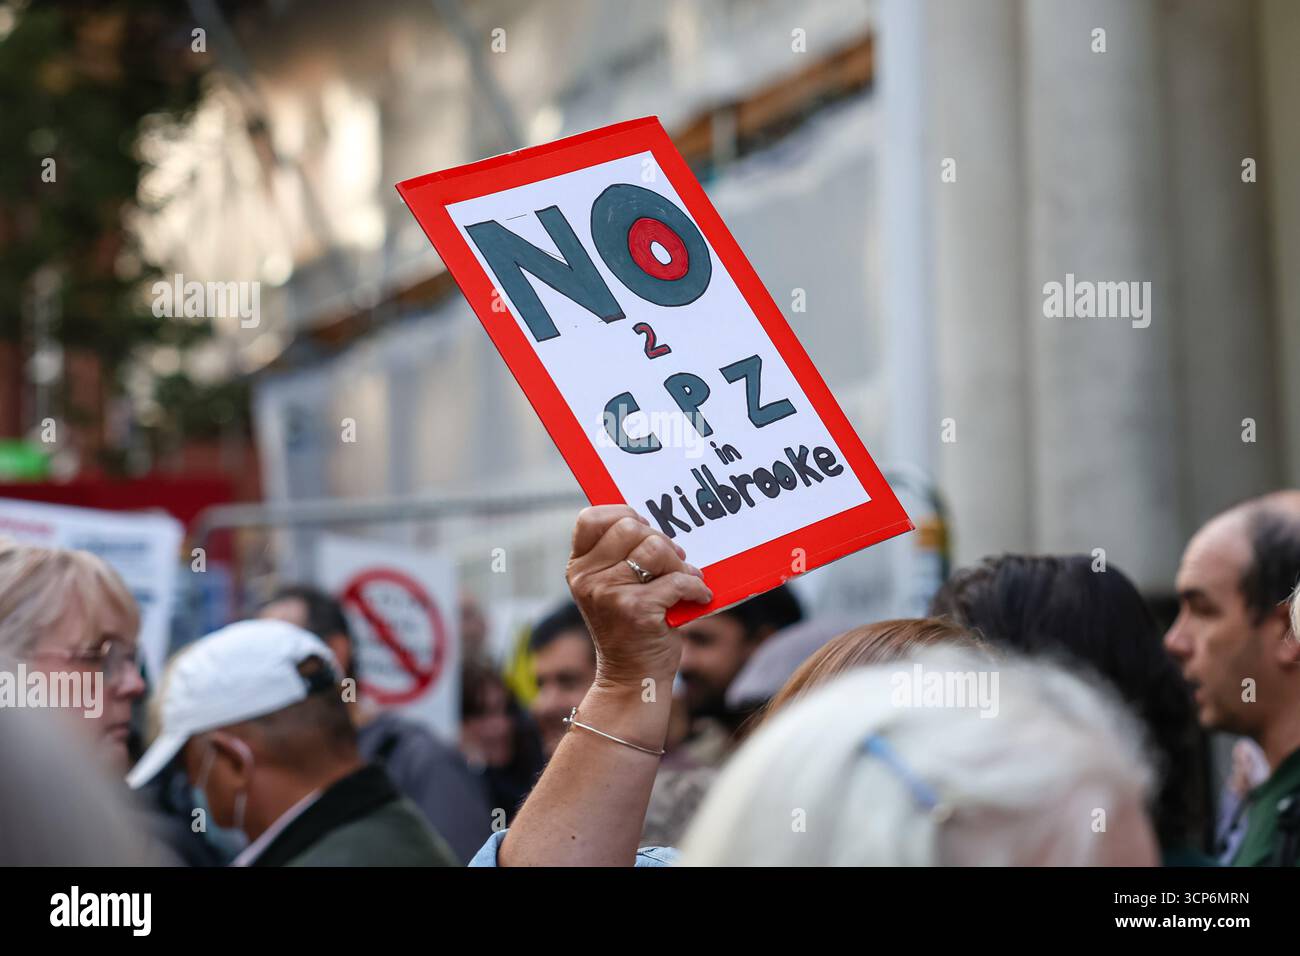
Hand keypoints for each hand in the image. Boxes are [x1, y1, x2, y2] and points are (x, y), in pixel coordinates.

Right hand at [565, 505, 711, 688]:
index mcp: (579, 568)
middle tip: (673, 561)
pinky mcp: (635, 609)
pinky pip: (678, 580)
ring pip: (655, 548)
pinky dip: (696, 587)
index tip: (644, 530)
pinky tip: (700, 596)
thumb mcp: (610, 589)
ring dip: (680, 563)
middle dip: (661, 541)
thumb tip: (657, 524)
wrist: (632, 678)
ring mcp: (609, 593)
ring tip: (685, 578)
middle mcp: (587, 578)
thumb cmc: (629, 628)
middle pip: (631, 527)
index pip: (591, 518)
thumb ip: (620, 557)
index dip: (623, 514)